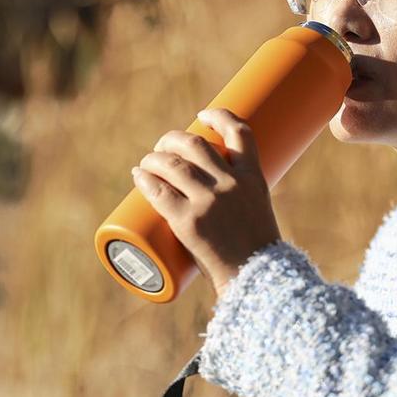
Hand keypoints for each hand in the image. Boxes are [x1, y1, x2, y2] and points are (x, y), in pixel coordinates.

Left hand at [131, 108, 281, 298]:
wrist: (257, 281)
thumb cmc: (257, 252)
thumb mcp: (256, 213)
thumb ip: (236, 197)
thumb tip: (208, 190)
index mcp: (253, 178)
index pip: (239, 132)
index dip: (218, 117)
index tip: (202, 116)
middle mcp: (230, 184)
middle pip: (194, 144)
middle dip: (173, 139)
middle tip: (162, 147)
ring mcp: (209, 202)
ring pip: (172, 164)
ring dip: (154, 158)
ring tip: (146, 163)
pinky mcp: (188, 222)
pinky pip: (158, 192)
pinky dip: (145, 179)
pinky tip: (138, 175)